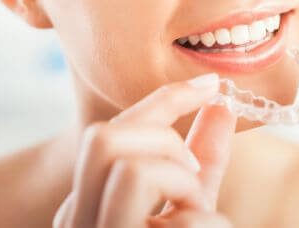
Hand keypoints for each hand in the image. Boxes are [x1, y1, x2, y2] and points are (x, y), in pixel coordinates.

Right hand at [53, 73, 235, 227]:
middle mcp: (77, 218)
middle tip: (192, 170)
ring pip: (130, 169)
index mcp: (89, 196)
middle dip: (164, 140)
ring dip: (182, 182)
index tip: (211, 84)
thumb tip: (222, 103)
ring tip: (195, 211)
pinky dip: (205, 223)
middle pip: (102, 137)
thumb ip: (204, 154)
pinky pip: (176, 222)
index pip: (111, 130)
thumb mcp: (193, 197)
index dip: (167, 98)